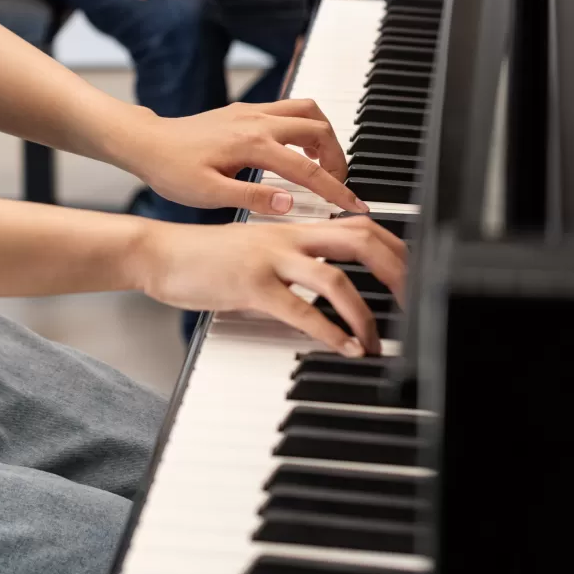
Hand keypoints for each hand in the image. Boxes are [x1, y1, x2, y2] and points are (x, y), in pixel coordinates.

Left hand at [113, 99, 369, 215]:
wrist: (147, 143)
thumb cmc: (171, 169)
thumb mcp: (209, 195)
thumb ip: (252, 199)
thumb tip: (290, 205)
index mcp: (253, 145)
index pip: (309, 169)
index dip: (336, 190)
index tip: (354, 206)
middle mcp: (258, 122)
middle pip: (320, 130)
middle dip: (337, 158)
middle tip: (338, 185)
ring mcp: (253, 112)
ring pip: (308, 111)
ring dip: (324, 136)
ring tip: (323, 165)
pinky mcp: (246, 111)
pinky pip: (289, 109)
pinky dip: (305, 126)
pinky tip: (297, 149)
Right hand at [134, 215, 407, 356]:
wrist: (159, 253)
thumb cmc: (205, 257)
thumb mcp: (259, 255)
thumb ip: (293, 270)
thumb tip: (325, 298)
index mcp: (294, 228)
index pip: (360, 226)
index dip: (395, 249)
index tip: (413, 276)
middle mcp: (288, 238)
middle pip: (361, 241)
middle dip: (397, 272)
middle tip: (414, 305)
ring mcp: (270, 260)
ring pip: (335, 277)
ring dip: (363, 313)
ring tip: (375, 341)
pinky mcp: (250, 286)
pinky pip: (300, 309)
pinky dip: (329, 330)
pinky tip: (344, 347)